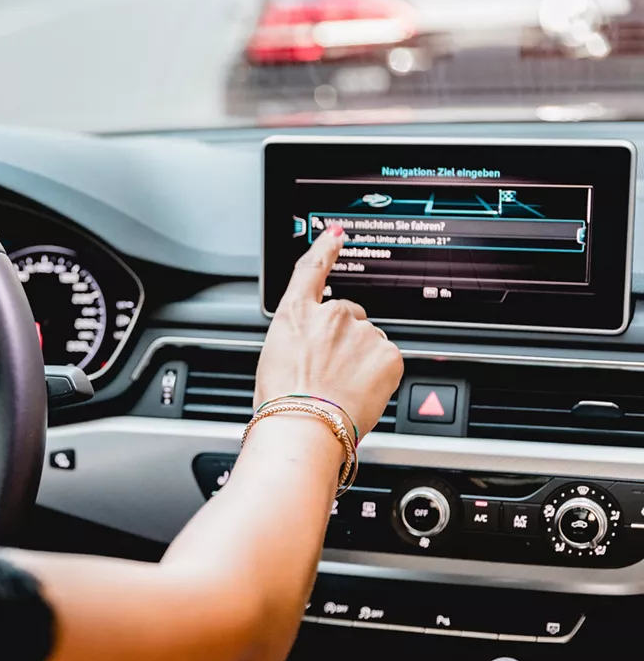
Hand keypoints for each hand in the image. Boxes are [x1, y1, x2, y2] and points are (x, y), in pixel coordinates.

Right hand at [254, 225, 402, 438]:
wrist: (304, 427)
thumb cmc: (283, 402)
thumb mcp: (274, 359)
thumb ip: (298, 339)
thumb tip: (312, 345)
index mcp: (295, 314)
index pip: (311, 269)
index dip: (324, 247)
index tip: (335, 234)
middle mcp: (330, 314)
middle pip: (348, 316)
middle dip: (345, 339)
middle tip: (330, 372)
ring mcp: (362, 332)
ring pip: (369, 341)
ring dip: (361, 359)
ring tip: (341, 389)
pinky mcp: (387, 354)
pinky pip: (387, 360)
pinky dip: (378, 375)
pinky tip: (359, 391)